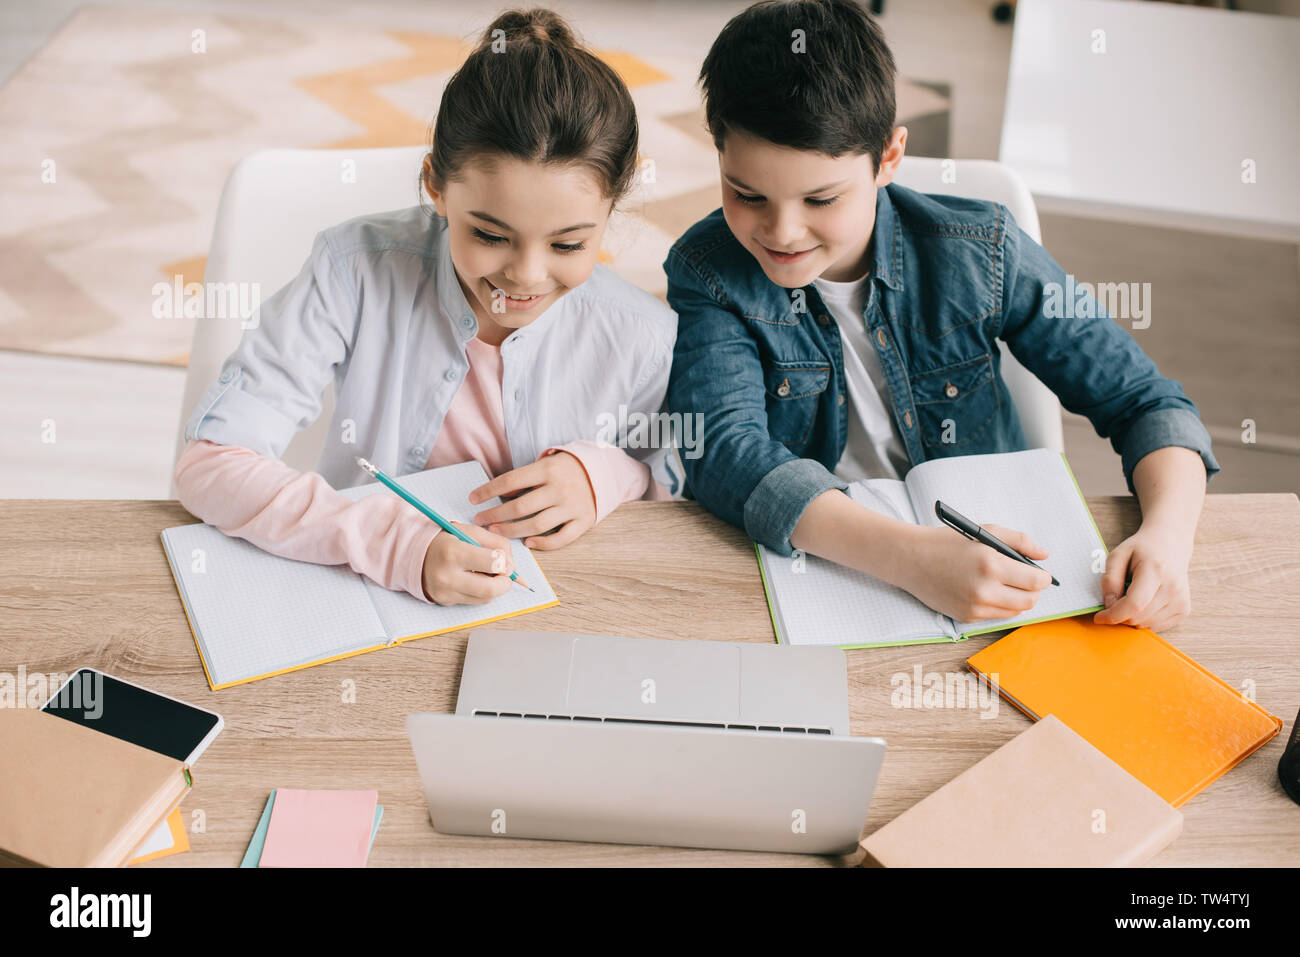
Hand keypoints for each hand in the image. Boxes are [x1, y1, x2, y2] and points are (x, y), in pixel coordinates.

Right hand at [421, 521, 514, 604]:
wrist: (413, 554)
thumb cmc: (444, 541)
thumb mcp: (470, 531)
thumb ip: (496, 543)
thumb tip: (511, 564)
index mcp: (453, 552)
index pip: (493, 563)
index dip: (505, 562)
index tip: (503, 558)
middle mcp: (447, 575)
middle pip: (491, 589)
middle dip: (505, 582)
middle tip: (504, 573)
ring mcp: (445, 592)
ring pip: (485, 598)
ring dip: (494, 587)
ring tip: (486, 573)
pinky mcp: (445, 602)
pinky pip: (474, 602)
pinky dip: (481, 592)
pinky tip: (475, 580)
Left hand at [468, 452, 596, 549]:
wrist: (603, 471)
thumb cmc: (566, 469)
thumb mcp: (545, 465)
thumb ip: (524, 479)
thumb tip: (499, 494)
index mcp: (547, 470)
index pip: (510, 480)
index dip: (488, 491)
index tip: (473, 499)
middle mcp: (560, 488)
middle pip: (520, 507)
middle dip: (495, 515)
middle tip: (480, 521)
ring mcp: (572, 506)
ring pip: (537, 525)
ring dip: (512, 531)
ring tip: (496, 532)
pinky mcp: (583, 521)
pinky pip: (560, 538)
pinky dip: (542, 544)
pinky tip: (527, 543)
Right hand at [897, 523, 1053, 621]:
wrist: (911, 559)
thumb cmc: (947, 542)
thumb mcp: (985, 532)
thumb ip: (1019, 541)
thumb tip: (1044, 555)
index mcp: (992, 565)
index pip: (1037, 582)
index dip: (1043, 576)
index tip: (1040, 572)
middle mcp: (985, 590)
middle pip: (1030, 601)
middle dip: (1033, 590)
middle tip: (1025, 578)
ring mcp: (975, 607)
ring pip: (1015, 611)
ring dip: (1016, 598)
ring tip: (1003, 582)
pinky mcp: (966, 617)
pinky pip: (995, 615)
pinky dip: (997, 604)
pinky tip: (983, 589)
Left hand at [1092, 522, 1192, 631]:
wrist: (1171, 545)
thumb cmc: (1142, 549)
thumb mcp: (1118, 556)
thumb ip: (1110, 580)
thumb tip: (1109, 606)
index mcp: (1156, 571)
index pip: (1134, 604)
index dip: (1113, 615)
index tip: (1099, 617)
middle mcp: (1172, 588)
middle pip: (1137, 618)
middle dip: (1119, 614)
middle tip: (1115, 599)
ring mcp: (1181, 601)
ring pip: (1145, 625)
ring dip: (1131, 617)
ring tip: (1131, 595)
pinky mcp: (1184, 610)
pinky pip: (1155, 627)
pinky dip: (1143, 619)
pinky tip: (1143, 602)